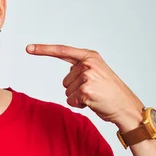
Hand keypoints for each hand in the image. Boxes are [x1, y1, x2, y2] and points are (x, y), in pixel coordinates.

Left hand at [26, 44, 143, 131]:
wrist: (126, 107)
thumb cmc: (111, 93)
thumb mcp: (97, 73)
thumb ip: (81, 70)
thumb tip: (67, 77)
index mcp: (90, 56)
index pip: (62, 51)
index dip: (43, 50)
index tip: (28, 48)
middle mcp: (88, 63)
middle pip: (65, 80)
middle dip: (76, 89)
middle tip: (94, 92)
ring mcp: (87, 76)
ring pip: (67, 91)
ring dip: (78, 98)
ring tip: (95, 96)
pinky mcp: (86, 90)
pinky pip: (71, 100)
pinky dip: (79, 105)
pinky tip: (93, 103)